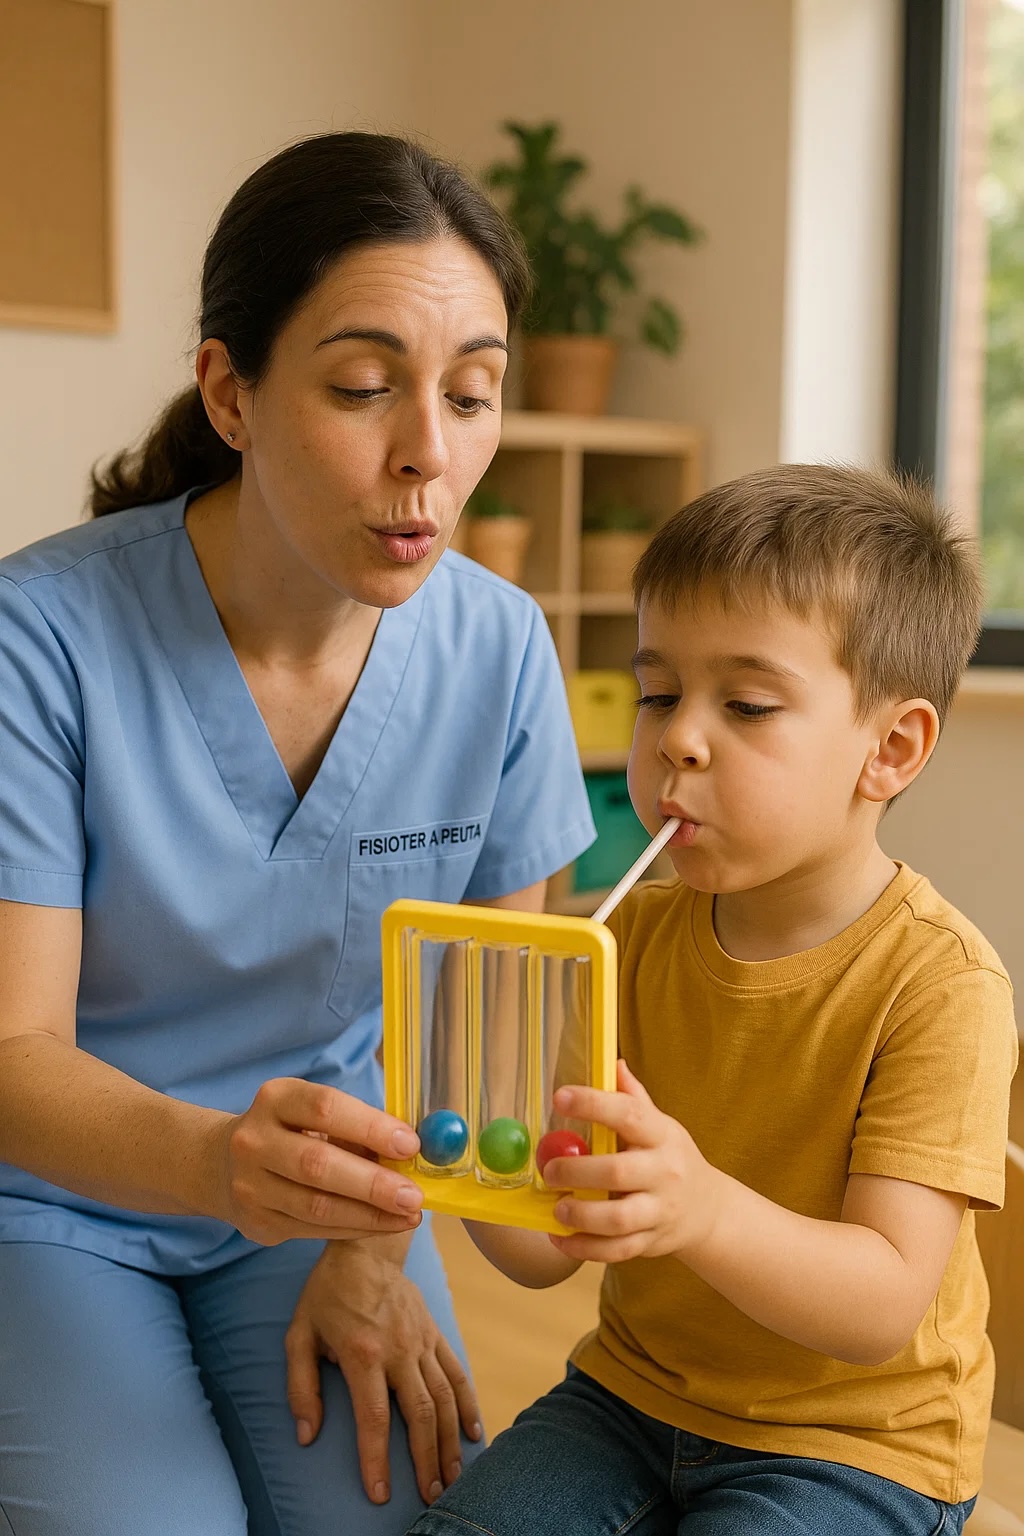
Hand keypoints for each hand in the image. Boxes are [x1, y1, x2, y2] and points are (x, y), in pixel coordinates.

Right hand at [213, 1077, 424, 1244]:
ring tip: (409, 1215)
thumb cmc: (289, 1131)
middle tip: (413, 1196)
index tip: (410, 1144)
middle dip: (372, 1183)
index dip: (370, 1127)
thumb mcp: (311, 1112)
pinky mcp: (257, 1222)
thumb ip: (354, 1126)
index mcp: (275, 1099)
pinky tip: (384, 1224)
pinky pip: (314, 1229)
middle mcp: (255, 1141)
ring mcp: (251, 1185)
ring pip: (317, 1206)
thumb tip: (410, 1151)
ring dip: (370, 1214)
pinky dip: (356, 1228)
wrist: (222, 1164)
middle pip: (318, 1165)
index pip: (325, 1108)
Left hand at [285, 1238, 481, 1505]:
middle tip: (430, 1497)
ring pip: (443, 1398)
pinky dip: (467, 1404)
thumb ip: (300, 1387)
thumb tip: (307, 1435)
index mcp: (362, 1353)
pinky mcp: (435, 1333)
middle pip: (419, 1415)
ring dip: (449, 1442)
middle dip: (426, 1461)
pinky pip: (456, 1372)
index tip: (379, 1494)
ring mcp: (421, 1341)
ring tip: (452, 1479)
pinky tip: (472, 1433)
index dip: (377, 1459)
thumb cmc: (328, 1293)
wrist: (367, 1245)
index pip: (374, 1418)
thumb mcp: (299, 1334)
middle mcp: (398, 1350)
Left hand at [545, 1060, 721, 1263]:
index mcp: (663, 1136)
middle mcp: (665, 1173)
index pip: (629, 1115)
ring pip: (618, 1219)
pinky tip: (559, 1237)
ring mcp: (659, 1211)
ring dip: (581, 1215)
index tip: (560, 1098)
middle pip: (618, 1172)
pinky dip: (583, 1248)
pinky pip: (615, 1251)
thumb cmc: (671, 1158)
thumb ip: (633, 1098)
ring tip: (557, 1208)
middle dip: (577, 1172)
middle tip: (550, 1170)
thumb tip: (611, 1062)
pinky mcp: (651, 1242)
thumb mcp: (660, 1125)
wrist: (707, 1209)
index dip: (593, 1105)